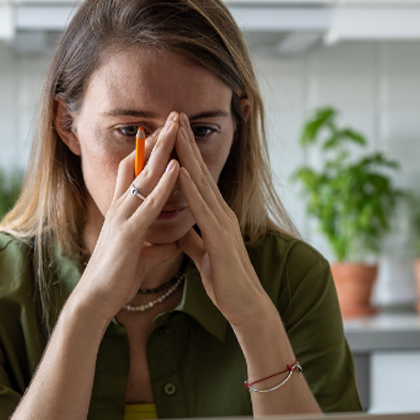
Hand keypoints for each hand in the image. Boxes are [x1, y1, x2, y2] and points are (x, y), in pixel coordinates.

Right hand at [72, 126, 186, 323]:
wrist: (95, 300)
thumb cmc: (114, 280)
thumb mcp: (139, 259)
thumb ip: (154, 248)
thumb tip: (170, 245)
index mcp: (122, 213)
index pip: (134, 173)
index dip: (148, 152)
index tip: (164, 134)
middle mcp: (119, 208)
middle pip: (139, 164)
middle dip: (156, 140)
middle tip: (172, 117)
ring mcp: (122, 218)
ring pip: (145, 177)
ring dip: (162, 151)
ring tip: (177, 128)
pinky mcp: (129, 233)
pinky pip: (151, 203)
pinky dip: (164, 184)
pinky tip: (176, 166)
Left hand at [169, 114, 274, 328]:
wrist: (245, 306)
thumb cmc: (226, 282)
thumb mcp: (203, 254)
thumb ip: (193, 238)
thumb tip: (180, 228)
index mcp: (216, 216)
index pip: (198, 178)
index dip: (186, 153)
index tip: (173, 129)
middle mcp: (221, 213)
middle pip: (201, 171)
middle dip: (187, 142)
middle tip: (175, 113)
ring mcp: (223, 224)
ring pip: (202, 183)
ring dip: (188, 156)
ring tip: (175, 130)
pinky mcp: (221, 239)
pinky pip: (203, 210)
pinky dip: (191, 189)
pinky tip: (180, 172)